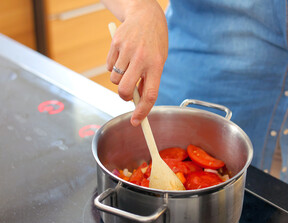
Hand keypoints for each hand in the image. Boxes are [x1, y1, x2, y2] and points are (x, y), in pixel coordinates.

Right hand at [104, 0, 167, 125]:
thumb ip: (148, 79)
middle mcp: (141, 58)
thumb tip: (137, 100)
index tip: (137, 122)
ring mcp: (126, 50)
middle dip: (124, 96)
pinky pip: (108, 67)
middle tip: (128, 93)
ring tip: (127, 68)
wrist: (146, 15)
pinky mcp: (115, 44)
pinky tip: (122, 57)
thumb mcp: (159, 61)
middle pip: (125, 90)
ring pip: (114, 80)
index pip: (149, 95)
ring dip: (119, 80)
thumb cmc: (155, 42)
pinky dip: (113, 68)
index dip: (142, 111)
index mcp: (156, 65)